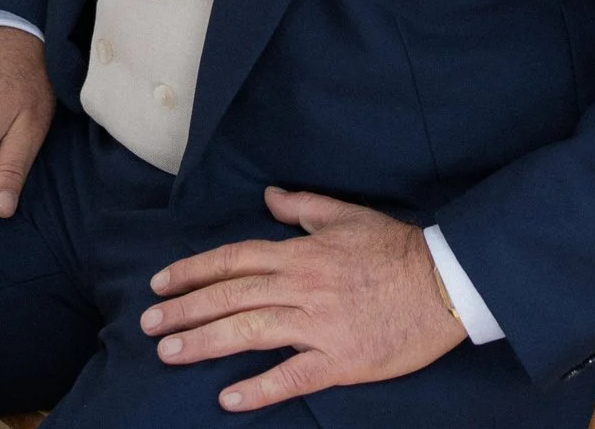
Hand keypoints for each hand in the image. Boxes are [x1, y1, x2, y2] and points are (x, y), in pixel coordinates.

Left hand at [140, 188, 465, 412]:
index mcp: (301, 253)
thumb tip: (269, 197)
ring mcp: (319, 324)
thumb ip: (303, 207)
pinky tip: (228, 398)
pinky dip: (259, 388)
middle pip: (231, 296)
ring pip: (250, 331)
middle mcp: (302, 287)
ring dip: (205, 343)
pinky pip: (292, 376)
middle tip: (148, 324)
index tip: (160, 284)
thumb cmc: (397, 248)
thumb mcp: (347, 215)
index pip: (233, 259)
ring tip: (169, 354)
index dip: (193, 271)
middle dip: (185, 310)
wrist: (447, 282)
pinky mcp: (340, 359)